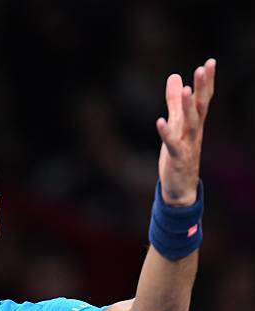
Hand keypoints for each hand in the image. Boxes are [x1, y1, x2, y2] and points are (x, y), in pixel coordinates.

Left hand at [156, 58, 215, 205]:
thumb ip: (174, 102)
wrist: (180, 188)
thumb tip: (174, 76)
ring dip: (188, 107)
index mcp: (194, 124)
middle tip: (204, 68)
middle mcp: (194, 132)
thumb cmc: (178, 154)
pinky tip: (159, 121)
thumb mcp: (176, 125)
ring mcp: (186, 145)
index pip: (204, 99)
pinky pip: (171, 144)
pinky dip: (165, 133)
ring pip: (190, 123)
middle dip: (202, 88)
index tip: (210, 62)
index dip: (207, 82)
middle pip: (200, 107)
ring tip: (186, 89)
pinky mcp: (176, 158)